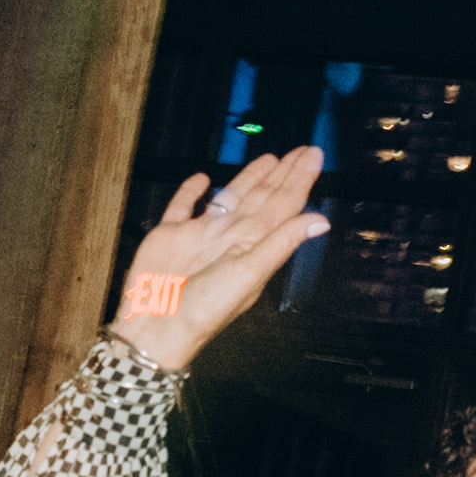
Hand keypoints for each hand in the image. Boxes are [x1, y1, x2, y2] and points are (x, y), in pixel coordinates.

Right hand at [111, 145, 328, 373]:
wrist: (156, 325)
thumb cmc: (204, 309)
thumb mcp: (249, 273)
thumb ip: (282, 242)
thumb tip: (319, 221)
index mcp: (252, 244)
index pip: (283, 205)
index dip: (300, 180)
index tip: (314, 156)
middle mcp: (230, 237)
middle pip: (263, 197)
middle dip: (283, 174)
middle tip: (302, 152)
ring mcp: (201, 234)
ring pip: (230, 197)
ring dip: (249, 178)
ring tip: (268, 160)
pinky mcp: (170, 234)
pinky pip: (182, 206)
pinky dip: (190, 192)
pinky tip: (200, 179)